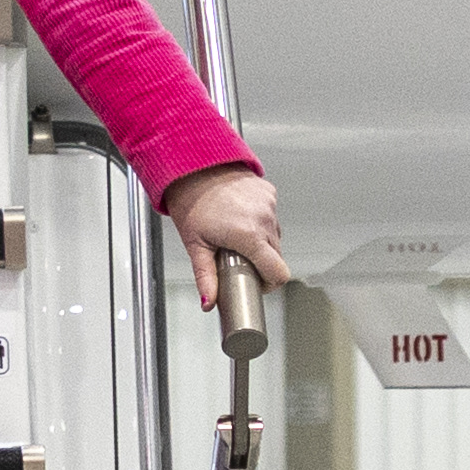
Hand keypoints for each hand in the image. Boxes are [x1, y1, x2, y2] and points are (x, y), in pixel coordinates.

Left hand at [161, 165, 284, 316]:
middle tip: (238, 259)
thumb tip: (209, 303)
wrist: (194, 167)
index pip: (278, 273)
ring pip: (275, 236)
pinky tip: (241, 217)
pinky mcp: (269, 193)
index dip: (270, 284)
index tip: (258, 283)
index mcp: (248, 236)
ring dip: (261, 242)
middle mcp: (264, 220)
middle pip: (277, 256)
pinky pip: (271, 216)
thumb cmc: (191, 203)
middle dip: (261, 263)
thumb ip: (206, 278)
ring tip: (236, 236)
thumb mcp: (196, 246)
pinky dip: (260, 221)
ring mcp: (269, 205)